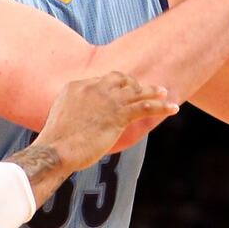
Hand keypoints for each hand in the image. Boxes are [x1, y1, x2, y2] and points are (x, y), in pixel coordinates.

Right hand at [11, 72, 177, 206]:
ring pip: (136, 91)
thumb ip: (73, 112)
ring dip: (152, 92)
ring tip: (164, 93)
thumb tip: (79, 121)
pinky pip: (146, 107)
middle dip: (132, 83)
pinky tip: (173, 108)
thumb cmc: (55, 141)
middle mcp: (93, 87)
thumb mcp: (61, 118)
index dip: (112, 87)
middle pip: (119, 78)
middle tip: (141, 90)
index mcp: (76, 86)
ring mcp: (107, 99)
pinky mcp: (119, 114)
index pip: (100, 80)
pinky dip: (162, 107)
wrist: (56, 149)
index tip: (119, 94)